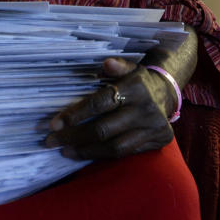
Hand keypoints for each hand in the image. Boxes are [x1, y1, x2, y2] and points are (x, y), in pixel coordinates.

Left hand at [44, 57, 174, 160]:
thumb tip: (106, 63)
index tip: (54, 124)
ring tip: (65, 151)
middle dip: (74, 137)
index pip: (100, 104)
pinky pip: (126, 153)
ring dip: (86, 151)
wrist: (167, 92)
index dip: (76, 115)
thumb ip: (117, 66)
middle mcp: (145, 109)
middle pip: (103, 129)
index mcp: (135, 88)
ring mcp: (153, 128)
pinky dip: (104, 155)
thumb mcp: (129, 67)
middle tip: (52, 141)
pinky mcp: (158, 141)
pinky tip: (87, 153)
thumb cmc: (138, 80)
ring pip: (114, 147)